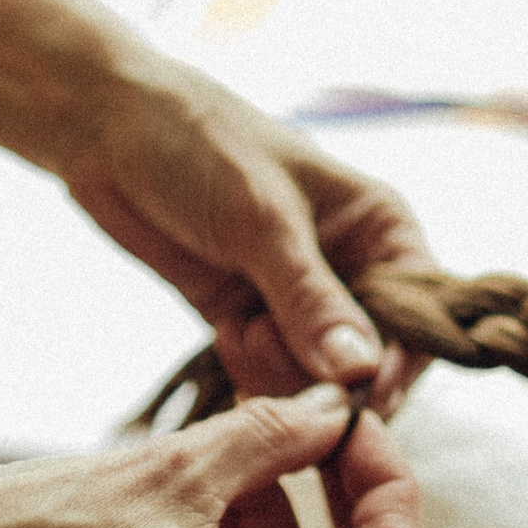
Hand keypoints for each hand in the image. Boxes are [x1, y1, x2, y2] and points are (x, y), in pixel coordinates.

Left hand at [63, 51, 429, 408]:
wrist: (107, 128)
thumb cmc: (199, 144)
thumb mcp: (262, 220)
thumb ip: (310, 299)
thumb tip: (360, 373)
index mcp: (381, 228)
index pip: (420, 319)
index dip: (396, 366)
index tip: (354, 399)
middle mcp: (351, 267)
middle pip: (371, 361)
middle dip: (325, 375)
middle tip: (273, 345)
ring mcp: (297, 297)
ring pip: (316, 377)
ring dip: (281, 372)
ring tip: (244, 330)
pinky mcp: (248, 316)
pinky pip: (269, 372)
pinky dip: (249, 370)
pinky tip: (226, 334)